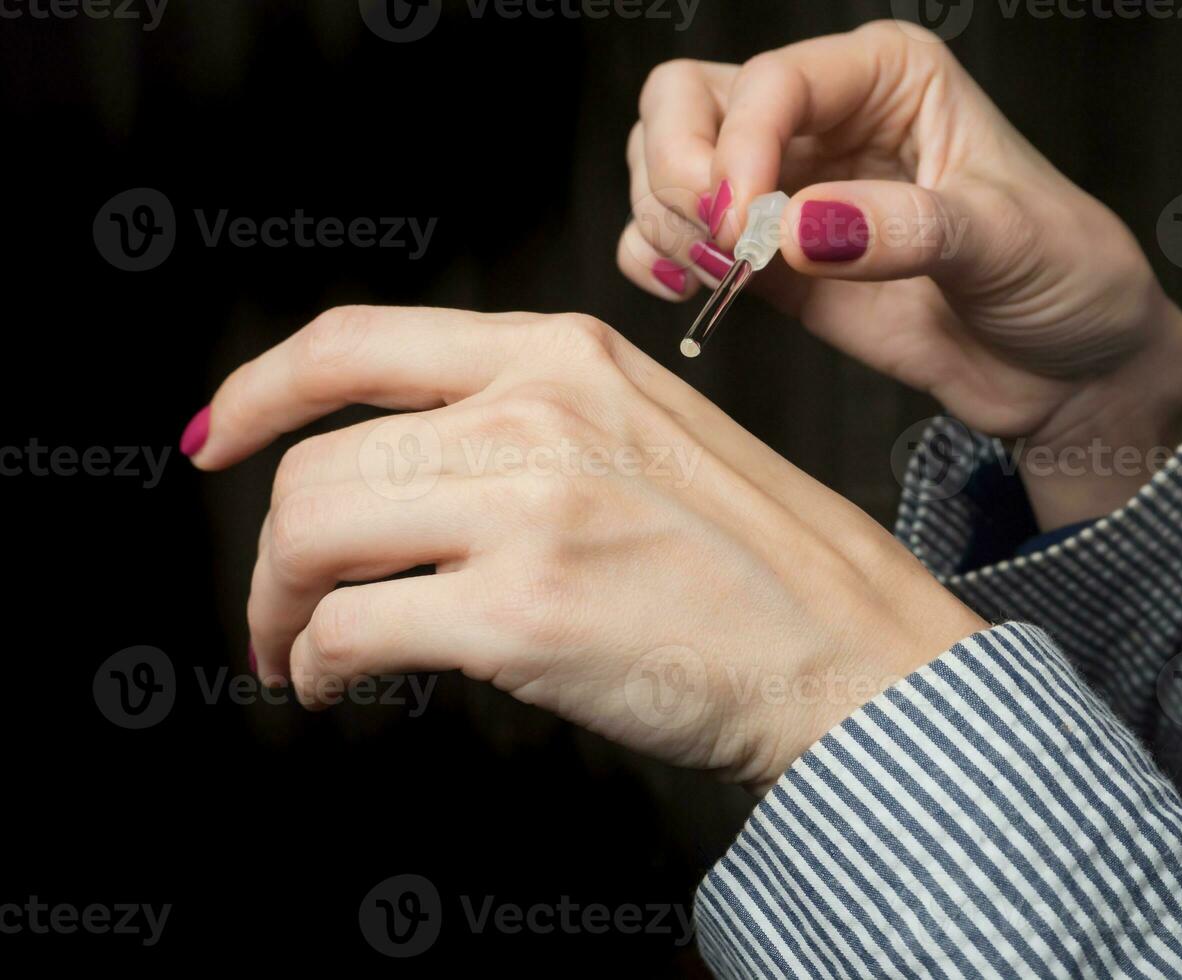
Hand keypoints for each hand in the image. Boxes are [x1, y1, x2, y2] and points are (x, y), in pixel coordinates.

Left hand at [188, 307, 985, 791]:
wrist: (849, 649)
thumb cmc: (758, 558)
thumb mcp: (642, 433)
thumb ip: (523, 426)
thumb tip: (397, 483)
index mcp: (564, 354)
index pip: (354, 341)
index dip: (257, 391)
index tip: (214, 440)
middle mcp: (536, 412)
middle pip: (317, 461)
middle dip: (269, 548)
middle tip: (277, 605)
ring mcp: (527, 508)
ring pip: (311, 535)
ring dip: (280, 606)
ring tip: (302, 651)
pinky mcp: (521, 613)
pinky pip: (350, 629)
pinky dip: (319, 665)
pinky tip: (343, 684)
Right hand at [620, 20, 1181, 528]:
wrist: (1063, 368)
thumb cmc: (1061, 276)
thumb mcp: (1004, 240)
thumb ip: (903, 230)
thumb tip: (794, 232)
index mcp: (885, 76)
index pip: (770, 82)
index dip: (737, 147)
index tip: (745, 228)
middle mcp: (822, 118)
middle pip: (686, 101)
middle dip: (678, 169)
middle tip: (720, 242)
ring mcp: (785, 191)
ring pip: (664, 166)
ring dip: (666, 220)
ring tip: (724, 276)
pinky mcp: (767, 261)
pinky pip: (672, 240)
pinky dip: (655, 259)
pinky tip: (686, 290)